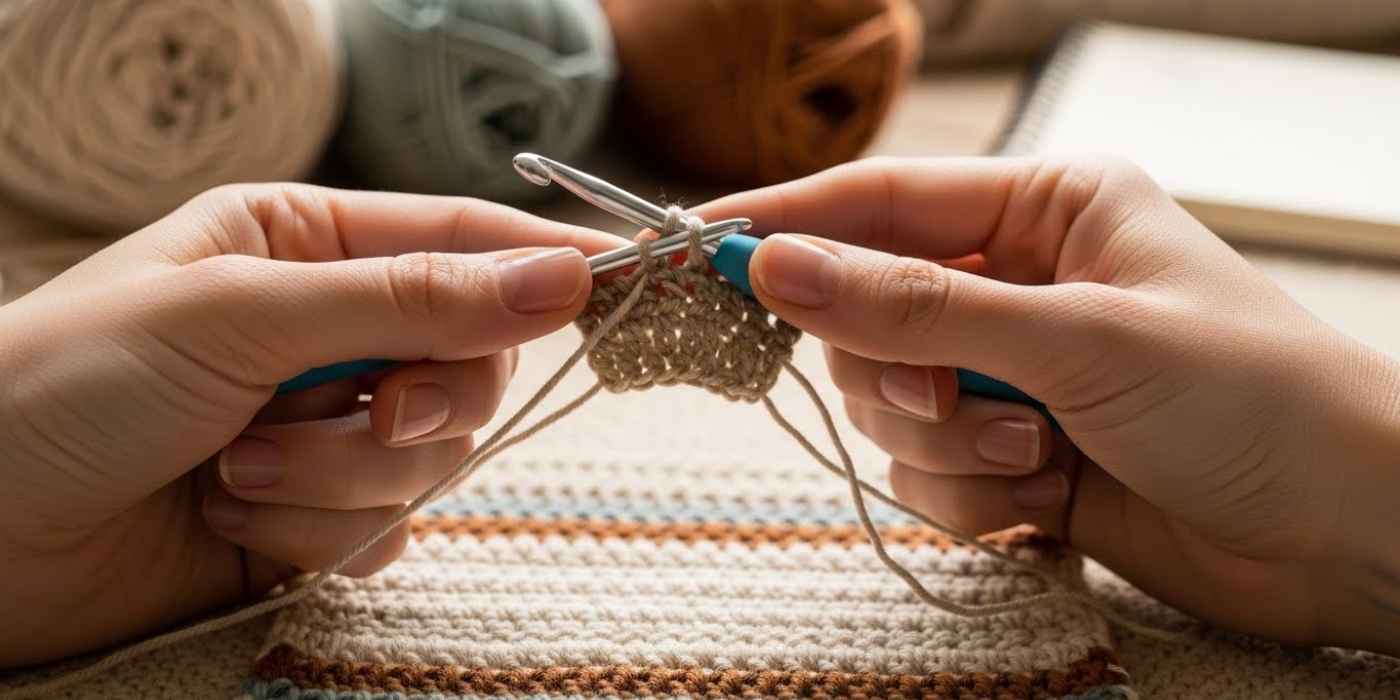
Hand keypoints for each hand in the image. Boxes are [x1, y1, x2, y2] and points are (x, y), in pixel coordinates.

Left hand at [0, 184, 616, 666]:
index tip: (617, 283)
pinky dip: (320, 534)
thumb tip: (557, 279)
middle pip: (468, 360)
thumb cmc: (66, 386)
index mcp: (304, 245)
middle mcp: (326, 330)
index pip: (460, 240)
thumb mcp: (243, 314)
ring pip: (430, 455)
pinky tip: (233, 518)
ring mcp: (323, 424)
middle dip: (413, 402)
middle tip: (363, 409)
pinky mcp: (312, 513)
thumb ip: (410, 298)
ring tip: (235, 468)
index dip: (541, 263)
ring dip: (337, 475)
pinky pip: (388, 528)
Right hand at [698, 157, 1399, 655]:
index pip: (879, 201)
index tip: (702, 251)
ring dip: (947, 446)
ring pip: (891, 405)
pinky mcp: (1016, 456)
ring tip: (1035, 457)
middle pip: (867, 316)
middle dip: (900, 375)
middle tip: (952, 399)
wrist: (1354, 535)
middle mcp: (1020, 283)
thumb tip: (780, 266)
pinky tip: (1049, 499)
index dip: (788, 226)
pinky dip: (972, 498)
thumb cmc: (1257, 400)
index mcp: (1046, 209)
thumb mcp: (1078, 337)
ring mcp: (1014, 373)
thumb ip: (916, 306)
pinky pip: (927, 475)